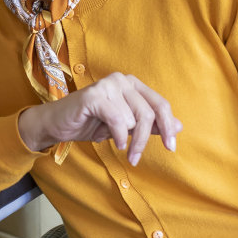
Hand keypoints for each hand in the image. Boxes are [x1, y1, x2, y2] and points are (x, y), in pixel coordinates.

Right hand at [18, 72, 180, 165]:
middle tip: (135, 158)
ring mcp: (108, 85)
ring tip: (110, 140)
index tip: (171, 148)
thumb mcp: (125, 126)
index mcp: (132, 84)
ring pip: (132, 119)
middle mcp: (122, 80)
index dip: (168, 127)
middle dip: (143, 140)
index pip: (160, 105)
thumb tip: (179, 127)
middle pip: (148, 114)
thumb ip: (149, 124)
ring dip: (123, 138)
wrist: (57, 124)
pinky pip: (117, 120)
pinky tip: (106, 140)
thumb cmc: (90, 123)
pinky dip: (116, 135)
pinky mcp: (94, 95)